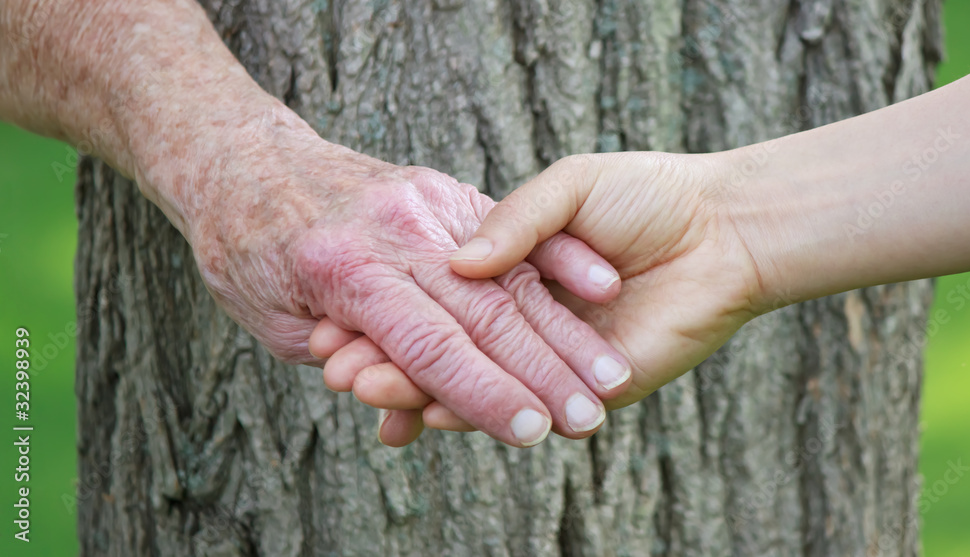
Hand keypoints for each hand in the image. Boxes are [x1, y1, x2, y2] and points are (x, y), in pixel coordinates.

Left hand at [177, 112, 632, 447]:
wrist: (244, 158)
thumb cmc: (248, 249)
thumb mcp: (272, 318)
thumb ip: (347, 352)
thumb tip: (399, 400)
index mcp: (347, 269)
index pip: (433, 347)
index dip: (485, 394)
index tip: (532, 431)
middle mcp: (396, 231)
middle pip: (485, 312)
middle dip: (543, 372)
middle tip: (589, 417)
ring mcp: (425, 203)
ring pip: (508, 275)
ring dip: (563, 330)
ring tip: (610, 376)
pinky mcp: (444, 189)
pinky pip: (515, 224)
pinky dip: (560, 257)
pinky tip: (605, 285)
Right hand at [313, 151, 765, 437]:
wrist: (723, 226)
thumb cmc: (648, 196)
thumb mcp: (567, 189)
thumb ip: (515, 223)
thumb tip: (455, 263)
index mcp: (520, 278)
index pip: (441, 307)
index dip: (391, 316)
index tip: (339, 320)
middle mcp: (529, 326)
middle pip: (445, 351)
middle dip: (387, 361)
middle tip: (334, 367)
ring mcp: (556, 360)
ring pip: (474, 386)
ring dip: (413, 391)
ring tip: (358, 386)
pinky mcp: (594, 390)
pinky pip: (525, 407)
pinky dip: (470, 410)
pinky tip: (421, 411)